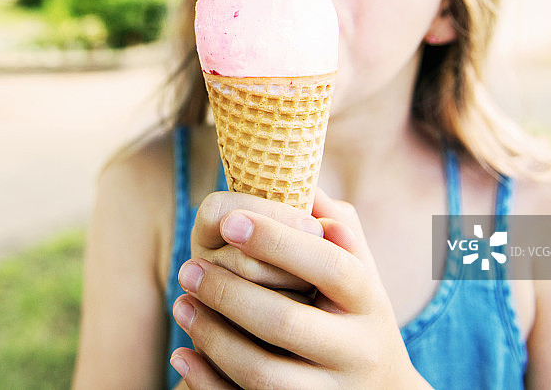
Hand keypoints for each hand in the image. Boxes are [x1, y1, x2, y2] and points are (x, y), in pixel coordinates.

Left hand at [171, 189, 430, 388]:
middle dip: (229, 293)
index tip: (230, 223)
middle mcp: (358, 352)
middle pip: (286, 322)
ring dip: (212, 337)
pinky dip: (208, 383)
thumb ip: (335, 223)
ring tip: (181, 305)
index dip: (279, 241)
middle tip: (187, 268)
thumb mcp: (358, 268)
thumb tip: (300, 182)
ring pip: (262, 373)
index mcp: (370, 302)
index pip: (330, 265)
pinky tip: (183, 355)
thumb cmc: (355, 312)